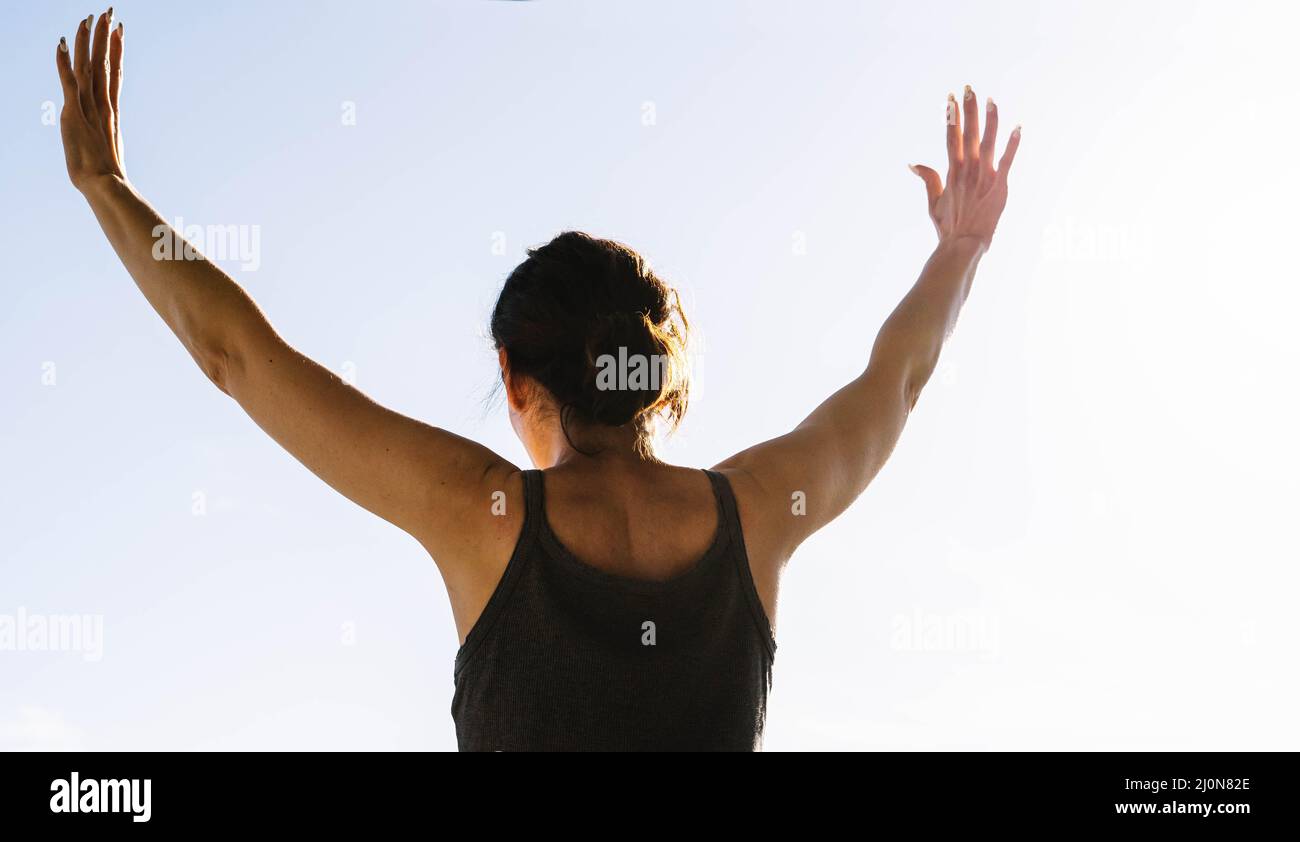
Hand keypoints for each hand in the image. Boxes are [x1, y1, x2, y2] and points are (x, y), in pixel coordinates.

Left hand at [55, 10, 125, 191]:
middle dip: (107, 37)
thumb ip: (108, 146)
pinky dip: (64, 62)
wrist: (104, 185)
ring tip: (90, 18)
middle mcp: (103, 104)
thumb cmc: (108, 178)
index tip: (119, 32)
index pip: (114, 74)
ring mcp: (89, 107)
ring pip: (89, 66)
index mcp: (112, 112)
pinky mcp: (73, 113)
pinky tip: (62, 43)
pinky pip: (68, 81)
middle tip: (110, 12)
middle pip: (105, 63)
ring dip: (89, 41)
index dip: (116, 51)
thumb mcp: (108, 156)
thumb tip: (113, 155)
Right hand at [910, 85, 1018, 248]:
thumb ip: (928, 179)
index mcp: (952, 171)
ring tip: (991, 100)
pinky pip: (1007, 161)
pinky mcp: (999, 185)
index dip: (951, 117)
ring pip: (987, 142)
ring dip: (990, 120)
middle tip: (968, 88)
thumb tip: (913, 163)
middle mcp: (967, 170)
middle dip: (968, 110)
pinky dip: (1012, 144)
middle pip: (967, 134)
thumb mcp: (933, 203)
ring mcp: (983, 177)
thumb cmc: (949, 227)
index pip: (951, 137)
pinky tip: (1017, 128)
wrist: (962, 245)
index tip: (950, 99)